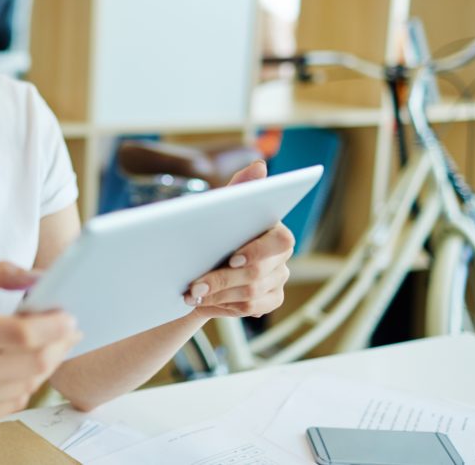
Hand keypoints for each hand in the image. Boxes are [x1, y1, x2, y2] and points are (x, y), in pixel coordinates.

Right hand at [0, 262, 80, 429]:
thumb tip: (38, 276)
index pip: (21, 334)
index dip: (52, 325)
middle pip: (34, 362)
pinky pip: (16, 400)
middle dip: (60, 343)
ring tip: (49, 343)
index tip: (69, 315)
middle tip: (69, 328)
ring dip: (47, 361)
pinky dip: (27, 381)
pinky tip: (23, 364)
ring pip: (30, 383)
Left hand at [183, 160, 294, 319]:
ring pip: (251, 294)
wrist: (203, 265)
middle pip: (259, 273)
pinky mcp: (271, 299)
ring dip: (217, 294)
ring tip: (191, 294)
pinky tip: (204, 301)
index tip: (231, 257)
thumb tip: (259, 165)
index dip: (257, 252)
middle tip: (195, 285)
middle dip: (223, 279)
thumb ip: (240, 188)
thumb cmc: (213, 229)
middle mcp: (282, 256)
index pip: (281, 242)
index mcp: (275, 229)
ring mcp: (279, 279)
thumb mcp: (221, 206)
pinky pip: (251, 308)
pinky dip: (224, 305)